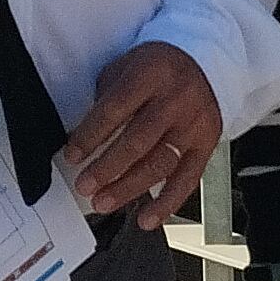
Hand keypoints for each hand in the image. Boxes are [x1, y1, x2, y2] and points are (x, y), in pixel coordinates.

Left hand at [62, 42, 220, 227]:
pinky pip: (187, 180)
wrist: (203, 62)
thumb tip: (81, 140)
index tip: (72, 155)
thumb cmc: (156, 68)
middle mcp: (176, 100)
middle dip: (107, 168)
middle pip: (138, 140)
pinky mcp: (206, 144)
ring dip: (129, 188)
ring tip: (104, 202)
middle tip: (86, 186)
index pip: (115, 109)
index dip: (91, 135)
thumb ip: (106, 100)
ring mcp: (194, 124)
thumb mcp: (126, 68)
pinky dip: (166, 203)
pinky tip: (146, 218)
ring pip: (160, 163)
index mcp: (151, 74)